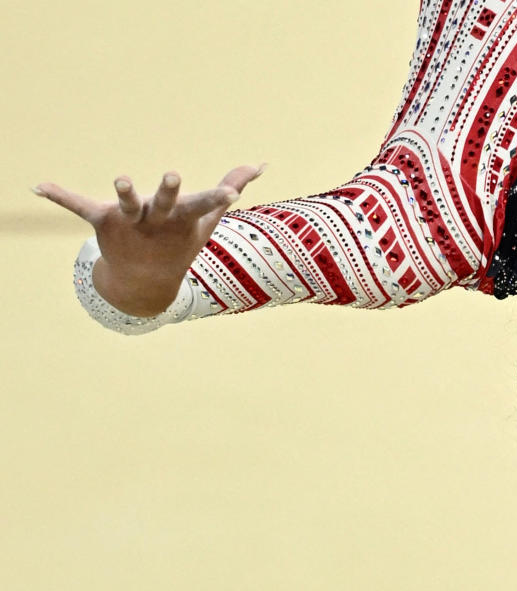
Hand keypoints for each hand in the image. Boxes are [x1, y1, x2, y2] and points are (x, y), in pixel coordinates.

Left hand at [34, 165, 264, 316]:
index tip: (232, 192)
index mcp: (183, 217)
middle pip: (164, 202)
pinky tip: (38, 186)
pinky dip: (60, 195)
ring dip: (124, 193)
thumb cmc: (179, 241)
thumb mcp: (206, 218)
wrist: (144, 281)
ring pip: (127, 204)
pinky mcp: (103, 221)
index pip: (204, 204)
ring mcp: (130, 221)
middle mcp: (157, 219)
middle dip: (167, 191)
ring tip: (120, 180)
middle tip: (171, 176)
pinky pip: (80, 206)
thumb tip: (261, 165)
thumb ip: (231, 186)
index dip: (218, 197)